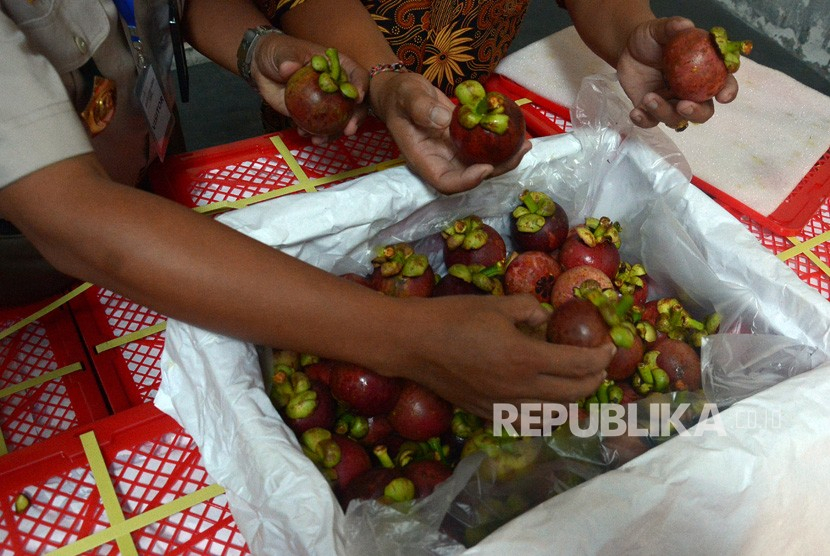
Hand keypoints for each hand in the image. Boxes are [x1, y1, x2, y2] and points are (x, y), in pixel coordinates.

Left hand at [251, 34, 369, 143]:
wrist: (263, 69)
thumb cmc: (277, 53)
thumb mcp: (281, 51)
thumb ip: (287, 58)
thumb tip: (289, 67)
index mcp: (336, 65)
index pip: (356, 74)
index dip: (360, 86)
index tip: (357, 98)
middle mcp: (337, 85)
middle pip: (354, 103)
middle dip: (355, 117)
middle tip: (349, 130)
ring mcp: (327, 103)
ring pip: (340, 120)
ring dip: (335, 133)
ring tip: (322, 140)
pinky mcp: (314, 115)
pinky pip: (320, 128)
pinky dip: (316, 135)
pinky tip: (306, 136)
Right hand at [369, 71, 530, 193]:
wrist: (400, 91)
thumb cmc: (399, 95)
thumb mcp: (406, 96)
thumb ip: (421, 108)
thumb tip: (445, 121)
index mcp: (423, 158)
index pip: (445, 182)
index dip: (467, 181)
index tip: (486, 167)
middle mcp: (440, 160)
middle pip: (470, 177)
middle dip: (496, 169)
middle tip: (518, 152)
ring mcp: (453, 152)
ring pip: (481, 164)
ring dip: (505, 159)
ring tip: (525, 144)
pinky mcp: (463, 141)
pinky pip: (484, 147)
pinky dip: (501, 144)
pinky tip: (518, 133)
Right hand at [373, 294, 612, 418]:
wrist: (413, 343)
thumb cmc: (454, 317)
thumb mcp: (497, 303)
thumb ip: (529, 309)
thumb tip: (546, 317)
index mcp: (525, 358)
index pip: (579, 365)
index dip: (600, 357)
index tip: (609, 348)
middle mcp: (519, 389)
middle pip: (573, 394)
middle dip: (593, 381)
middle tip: (598, 366)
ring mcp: (503, 406)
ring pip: (552, 415)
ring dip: (572, 401)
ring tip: (576, 385)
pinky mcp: (487, 414)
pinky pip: (527, 422)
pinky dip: (544, 416)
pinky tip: (545, 405)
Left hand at [618, 17, 738, 129]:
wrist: (627, 49)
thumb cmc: (651, 38)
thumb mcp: (660, 29)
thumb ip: (672, 27)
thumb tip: (685, 25)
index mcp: (704, 72)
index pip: (723, 83)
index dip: (728, 91)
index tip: (723, 96)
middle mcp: (691, 92)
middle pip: (703, 112)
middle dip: (696, 113)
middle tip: (683, 105)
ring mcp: (670, 103)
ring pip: (675, 119)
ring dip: (664, 112)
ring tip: (648, 97)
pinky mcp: (650, 110)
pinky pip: (650, 122)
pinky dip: (644, 121)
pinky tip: (636, 112)